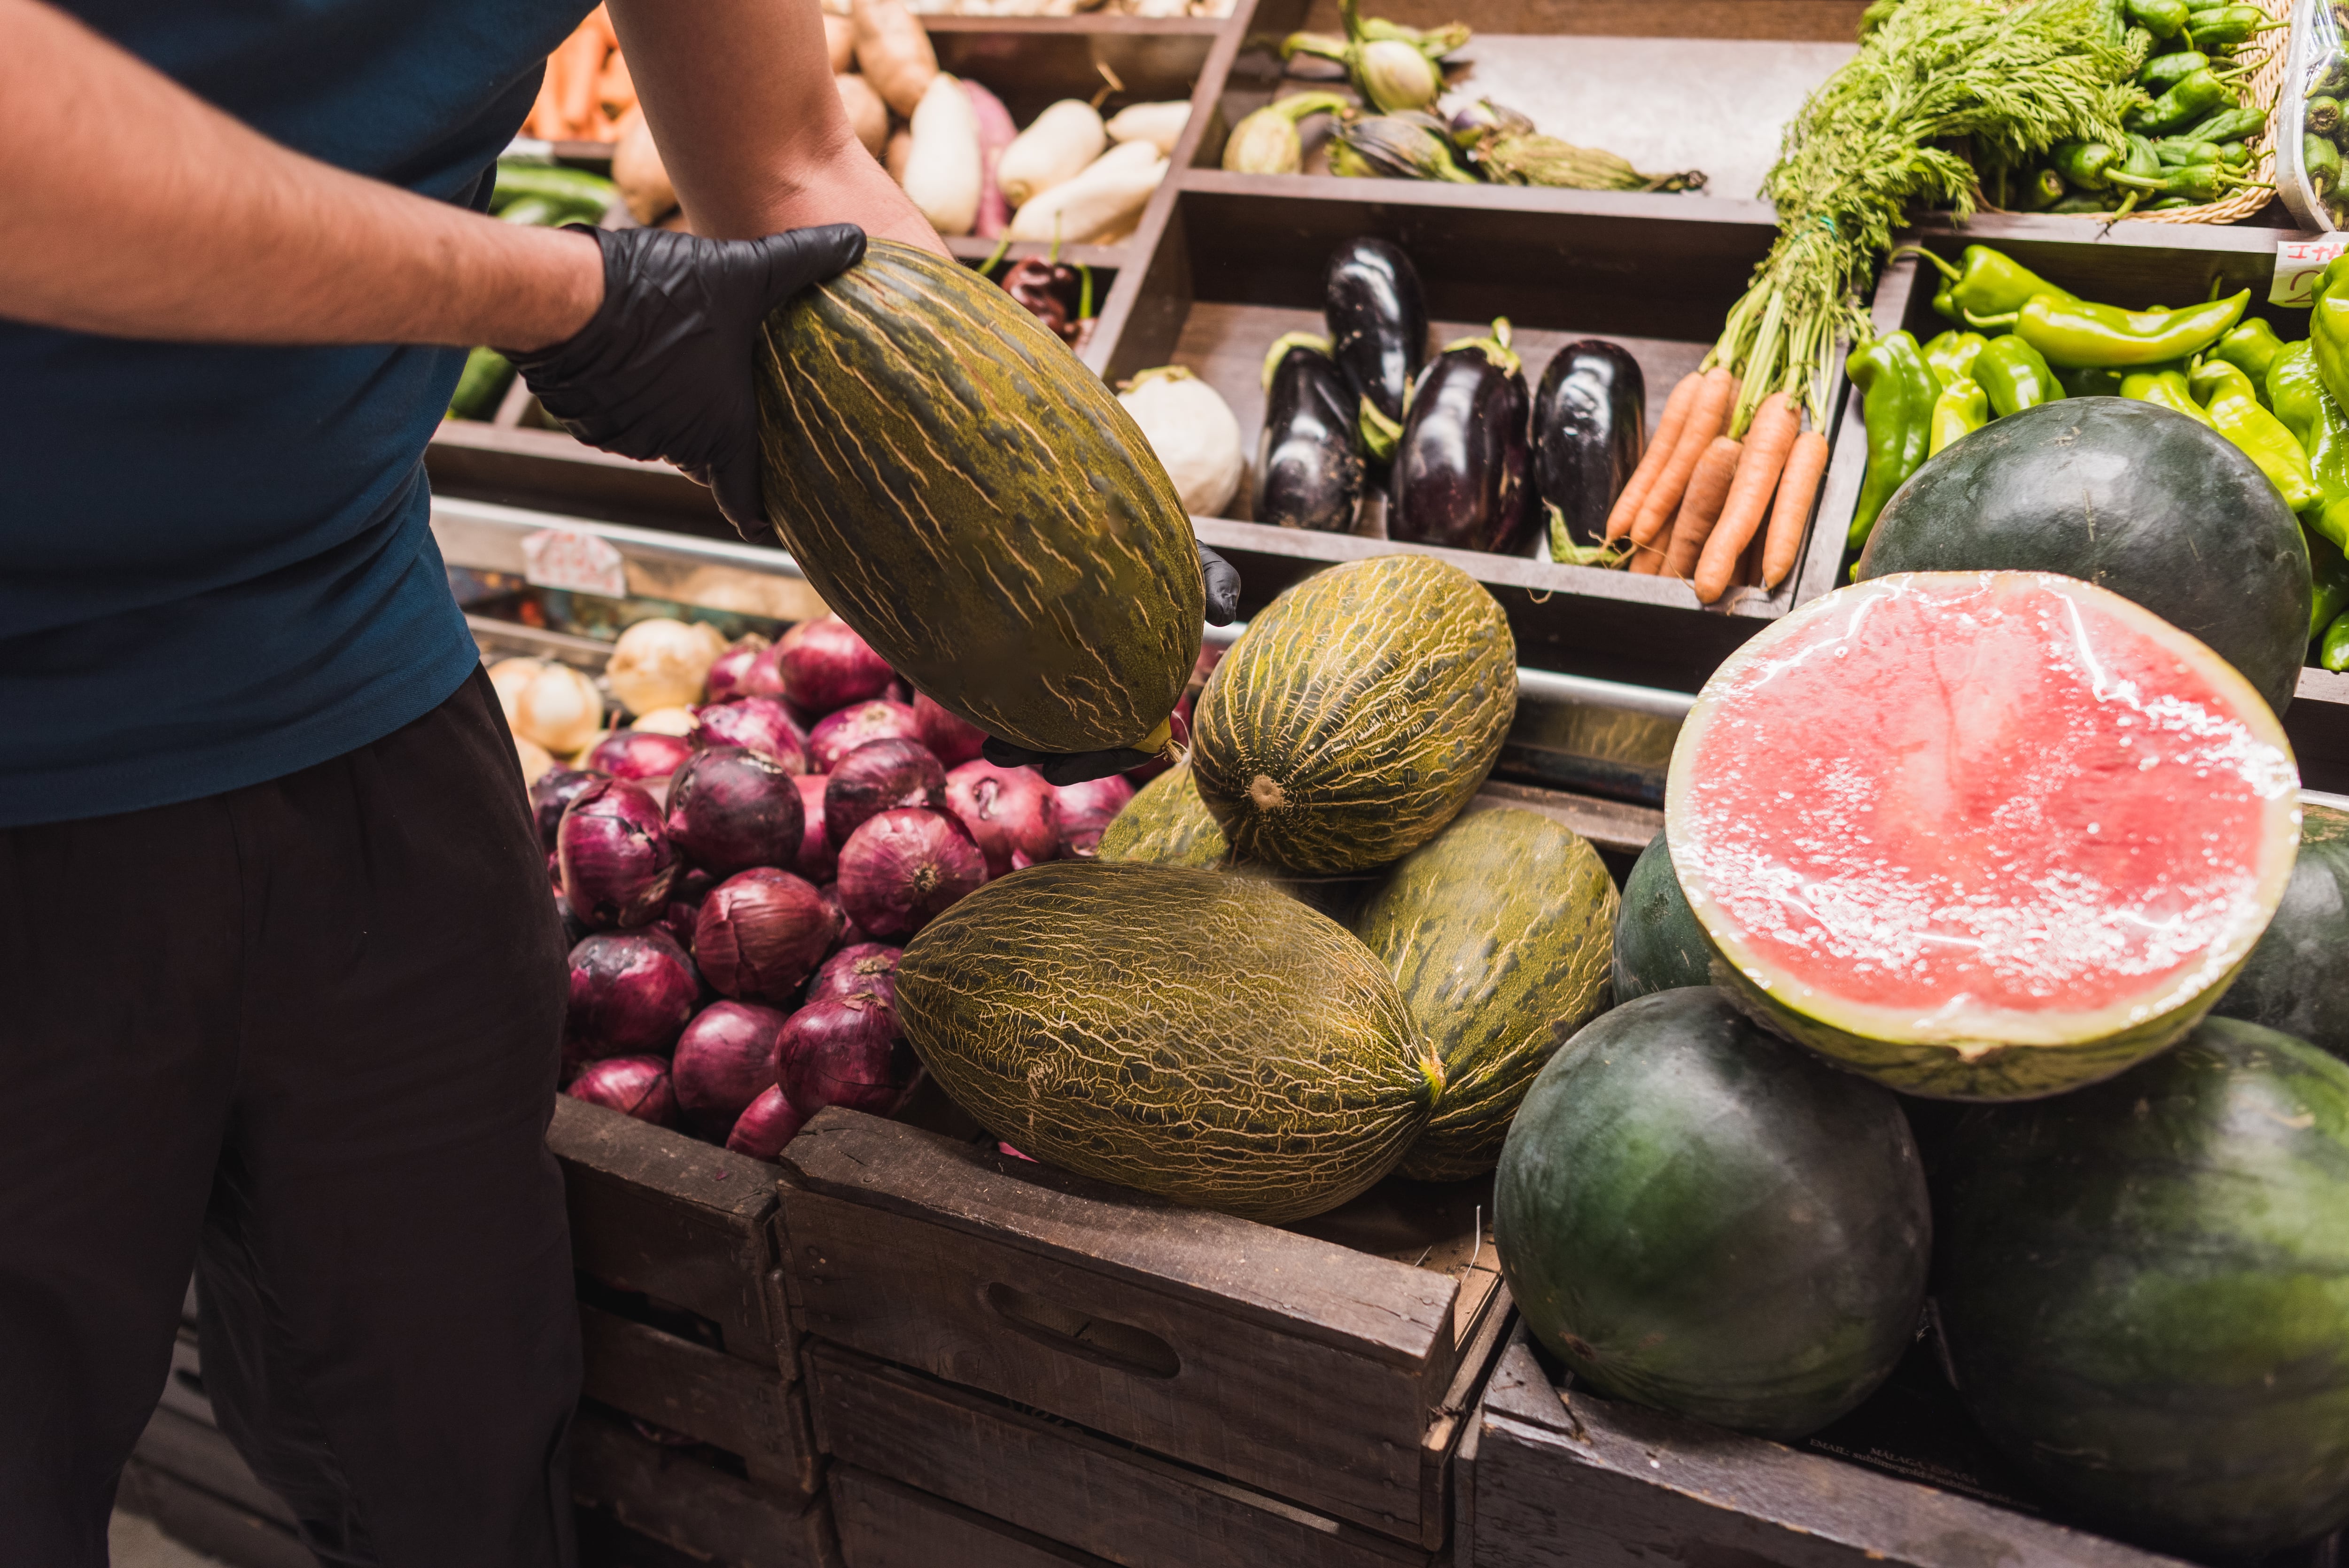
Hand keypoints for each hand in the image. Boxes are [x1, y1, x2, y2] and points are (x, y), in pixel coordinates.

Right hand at [504, 222, 865, 539]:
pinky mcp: (589, 421)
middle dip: (724, 437)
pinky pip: (623, 419)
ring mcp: (628, 437)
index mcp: (722, 432)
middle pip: (709, 457)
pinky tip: (642, 357)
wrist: (570, 297)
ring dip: (676, 410)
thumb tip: (858, 238)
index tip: (778, 530)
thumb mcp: (746, 272)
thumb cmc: (665, 295)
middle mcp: (676, 446)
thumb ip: (802, 260)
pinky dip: (636, 398)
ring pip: (665, 434)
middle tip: (741, 409)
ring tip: (688, 366)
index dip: (764, 520)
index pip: (746, 502)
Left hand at [983, 542, 1242, 784]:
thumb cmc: (1156, 542)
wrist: (1106, 514)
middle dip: (1043, 752)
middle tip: (999, 753)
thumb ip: (1215, 578)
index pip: (1129, 733)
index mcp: (1148, 675)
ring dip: (1017, 735)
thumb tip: (1224, 616)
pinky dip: (1002, 696)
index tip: (1056, 770)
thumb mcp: (1191, 557)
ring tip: (988, 744)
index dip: (1098, 758)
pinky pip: (1019, 681)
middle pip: (1082, 731)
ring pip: (1048, 713)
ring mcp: (1071, 662)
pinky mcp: (1036, 643)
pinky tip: (977, 701)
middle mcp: (1111, 678)